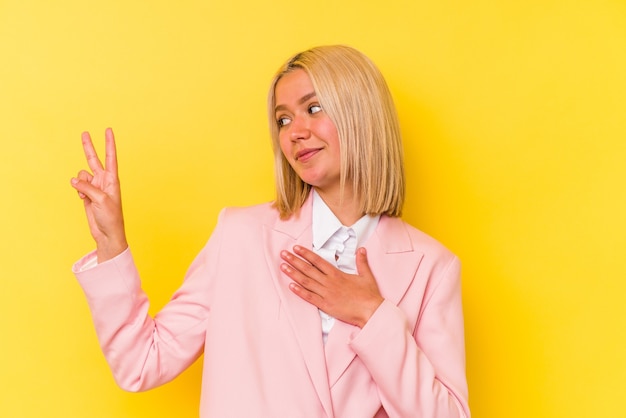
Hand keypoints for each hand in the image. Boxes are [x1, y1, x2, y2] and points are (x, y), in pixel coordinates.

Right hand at [70, 128, 127, 262]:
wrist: (107, 233)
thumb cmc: (110, 217)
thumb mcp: (101, 199)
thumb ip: (87, 187)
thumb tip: (74, 180)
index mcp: (112, 179)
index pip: (111, 157)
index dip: (109, 143)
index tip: (108, 130)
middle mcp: (104, 180)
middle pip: (94, 160)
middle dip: (89, 147)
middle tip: (84, 133)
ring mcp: (95, 187)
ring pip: (82, 175)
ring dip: (80, 182)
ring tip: (85, 194)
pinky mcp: (87, 194)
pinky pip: (78, 185)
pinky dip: (77, 190)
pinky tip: (82, 198)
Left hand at [280, 245, 383, 327]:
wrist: (371, 311)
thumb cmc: (369, 294)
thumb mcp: (366, 275)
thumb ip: (361, 262)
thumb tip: (361, 249)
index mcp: (337, 274)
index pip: (318, 261)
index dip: (306, 254)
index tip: (296, 248)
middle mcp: (329, 282)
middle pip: (308, 269)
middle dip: (294, 261)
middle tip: (283, 254)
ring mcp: (326, 294)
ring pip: (306, 282)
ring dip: (293, 274)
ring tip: (283, 266)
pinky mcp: (325, 305)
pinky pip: (310, 297)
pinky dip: (299, 292)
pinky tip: (290, 286)